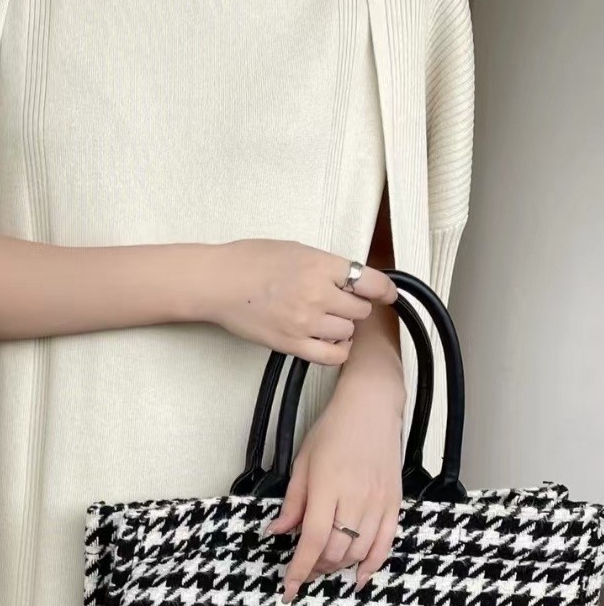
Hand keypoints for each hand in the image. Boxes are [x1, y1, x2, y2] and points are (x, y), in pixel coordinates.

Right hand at [202, 240, 396, 365]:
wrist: (217, 283)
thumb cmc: (249, 261)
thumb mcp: (296, 249)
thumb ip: (327, 265)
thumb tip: (353, 278)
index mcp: (320, 265)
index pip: (371, 282)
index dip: (385, 290)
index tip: (387, 294)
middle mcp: (316, 294)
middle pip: (360, 310)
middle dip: (354, 307)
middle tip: (340, 303)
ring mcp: (304, 322)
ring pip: (348, 332)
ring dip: (343, 328)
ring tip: (327, 320)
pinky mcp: (291, 343)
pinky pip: (332, 355)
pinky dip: (337, 350)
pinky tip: (329, 341)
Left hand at [263, 368, 404, 599]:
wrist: (371, 408)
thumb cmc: (333, 431)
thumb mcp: (301, 463)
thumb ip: (292, 502)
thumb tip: (277, 532)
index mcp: (326, 488)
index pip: (311, 541)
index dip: (298, 570)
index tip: (289, 589)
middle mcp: (355, 498)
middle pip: (335, 550)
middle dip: (315, 567)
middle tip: (303, 570)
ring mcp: (378, 502)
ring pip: (358, 551)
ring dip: (338, 566)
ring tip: (324, 566)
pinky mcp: (394, 503)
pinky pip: (386, 543)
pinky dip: (372, 564)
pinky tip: (359, 577)